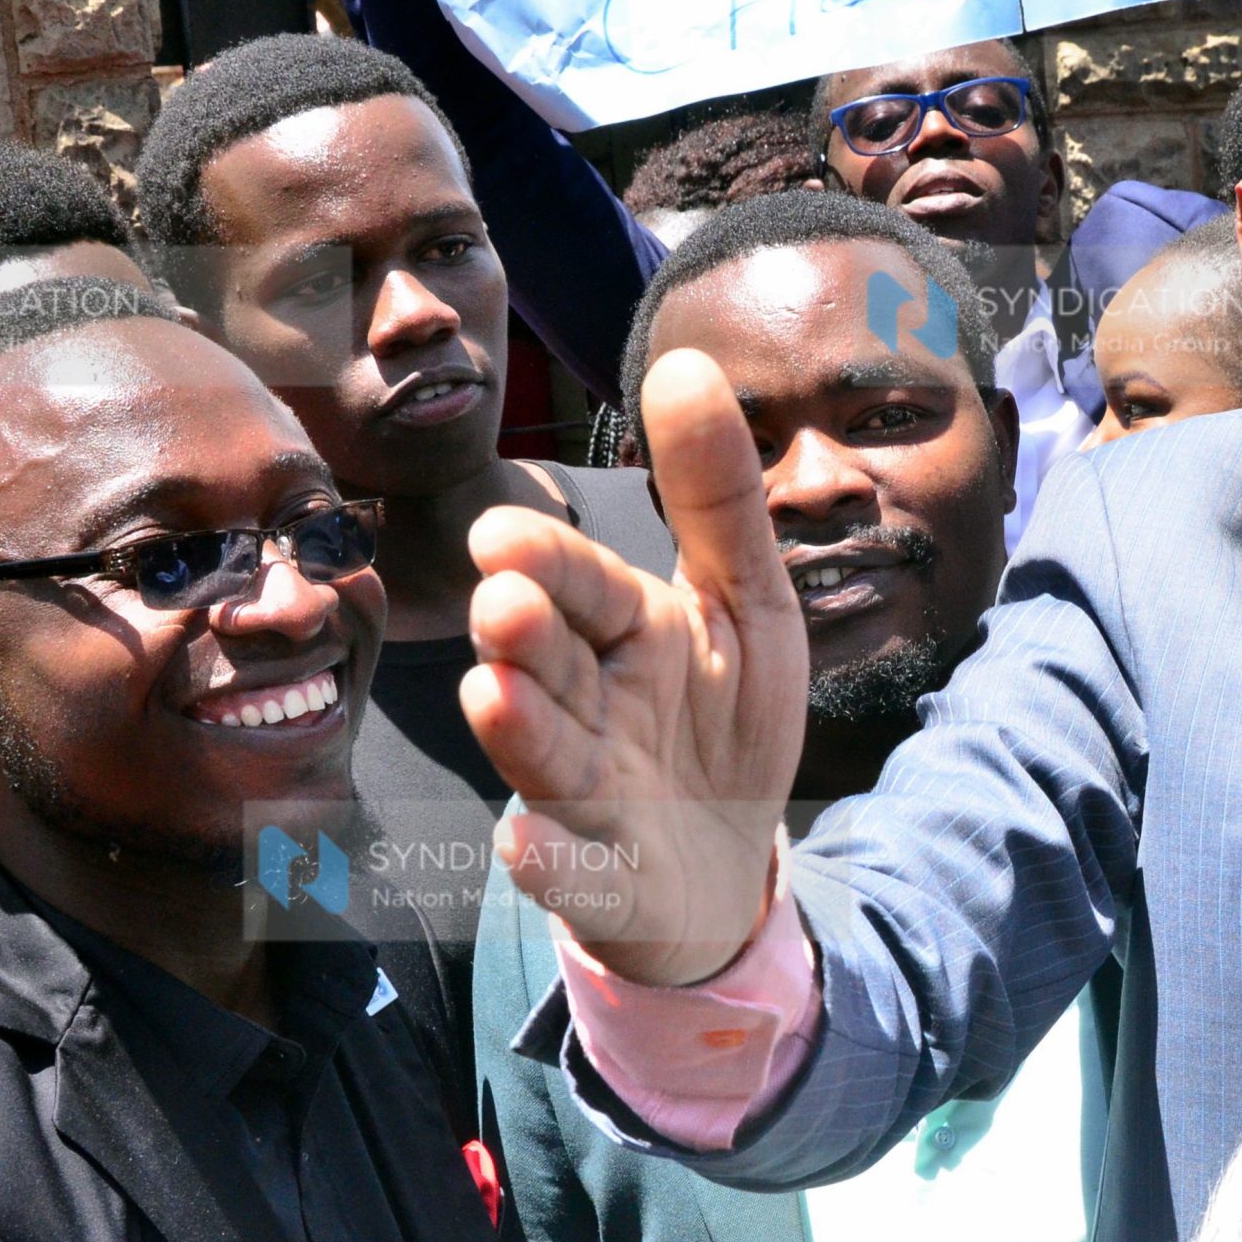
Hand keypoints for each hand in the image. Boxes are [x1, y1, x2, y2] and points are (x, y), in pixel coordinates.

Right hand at [461, 350, 804, 986]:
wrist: (723, 867)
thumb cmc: (719, 720)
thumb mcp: (747, 603)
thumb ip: (717, 499)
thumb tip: (685, 361)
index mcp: (625, 633)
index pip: (585, 586)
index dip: (550, 565)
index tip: (502, 537)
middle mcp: (589, 707)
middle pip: (550, 663)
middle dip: (526, 634)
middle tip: (505, 602)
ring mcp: (589, 798)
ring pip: (547, 758)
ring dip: (520, 730)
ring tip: (494, 696)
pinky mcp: (604, 880)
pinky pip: (571, 872)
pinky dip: (548, 861)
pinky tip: (527, 842)